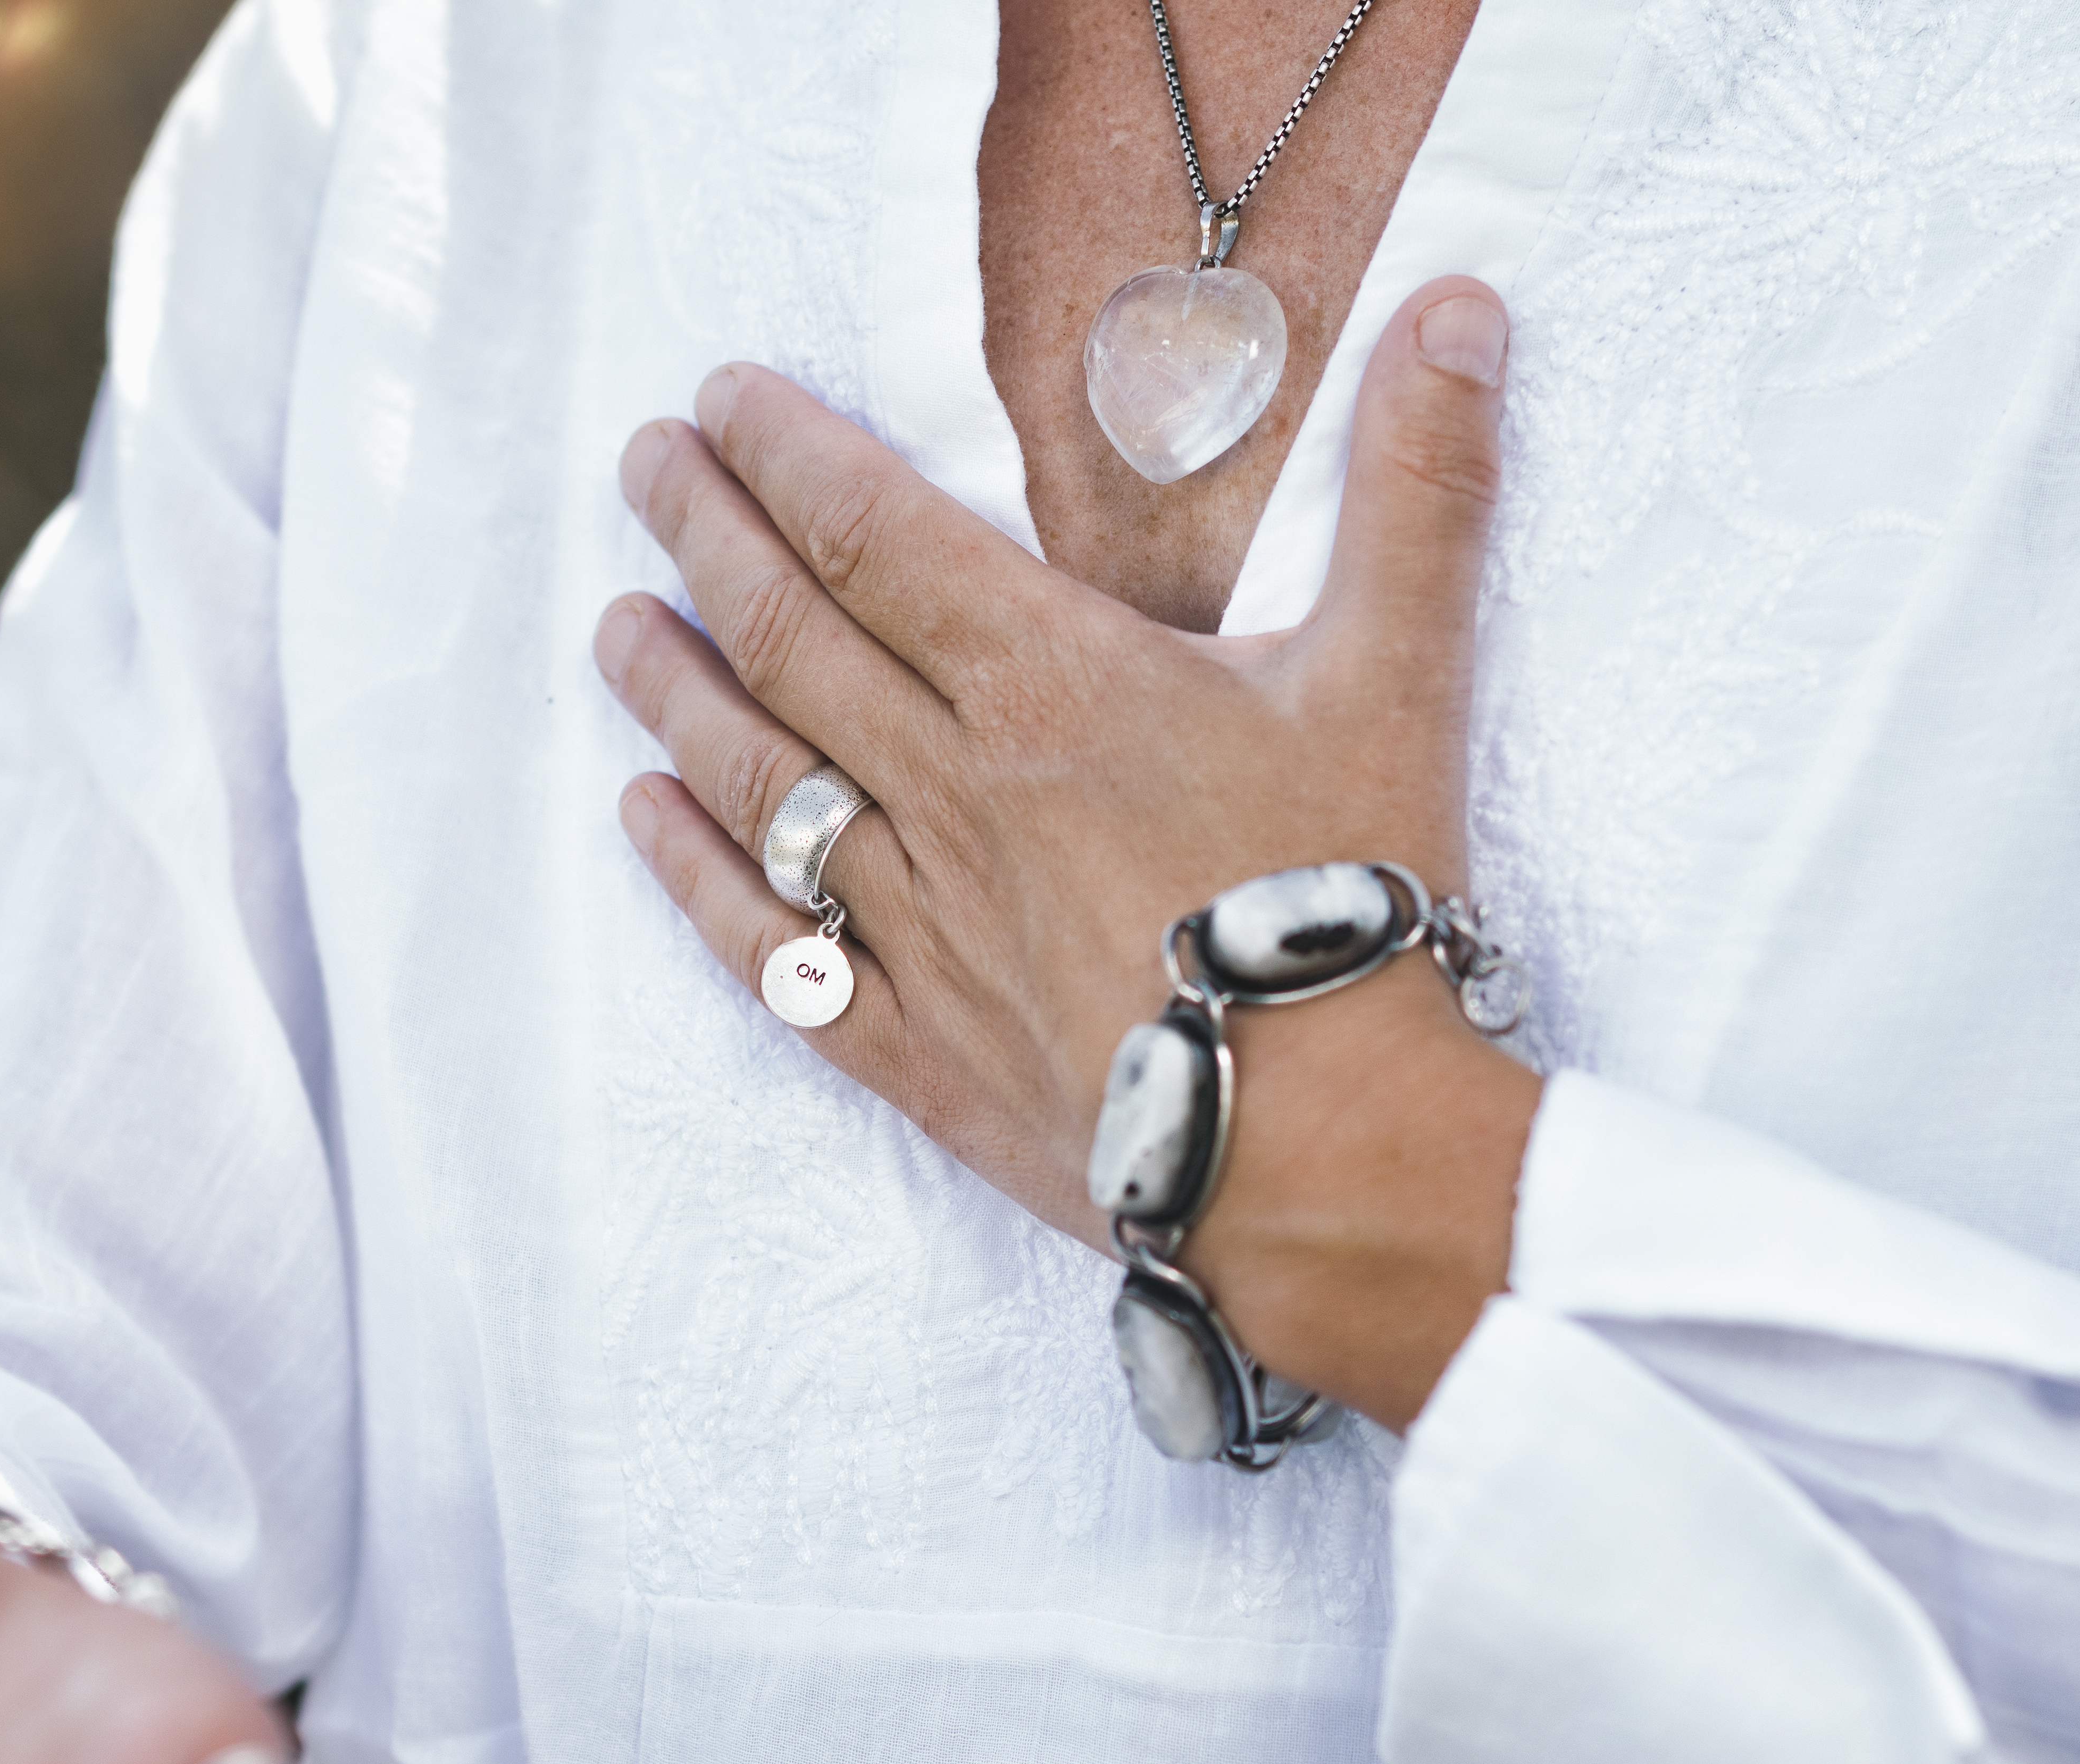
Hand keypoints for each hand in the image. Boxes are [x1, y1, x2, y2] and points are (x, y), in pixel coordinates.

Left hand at [595, 279, 1542, 1427]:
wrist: (1323, 1143)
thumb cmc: (1351, 902)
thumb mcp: (1400, 671)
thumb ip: (1418, 485)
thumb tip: (1463, 305)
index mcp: (1047, 685)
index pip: (874, 536)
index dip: (788, 455)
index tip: (721, 398)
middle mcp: (952, 789)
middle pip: (790, 637)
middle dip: (706, 535)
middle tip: (642, 463)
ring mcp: (915, 920)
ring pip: (760, 779)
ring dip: (675, 692)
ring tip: (616, 623)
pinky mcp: (909, 1040)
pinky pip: (769, 946)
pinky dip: (695, 875)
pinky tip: (645, 816)